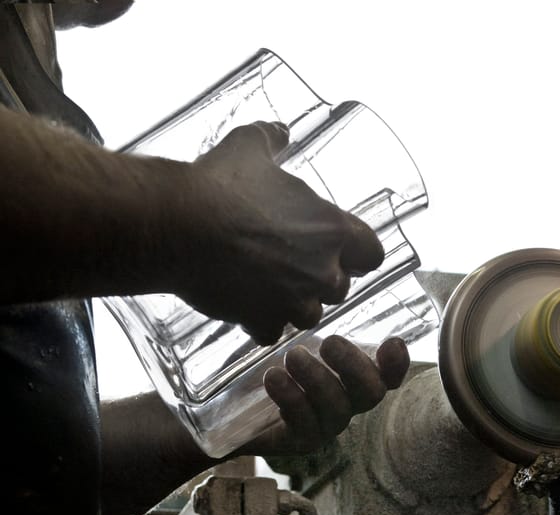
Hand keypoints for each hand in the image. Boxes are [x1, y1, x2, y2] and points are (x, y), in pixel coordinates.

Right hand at [179, 121, 383, 344]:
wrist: (179, 224)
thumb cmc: (220, 184)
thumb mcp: (249, 148)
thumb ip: (272, 139)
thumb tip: (281, 130)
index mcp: (333, 230)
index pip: (372, 255)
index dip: (357, 254)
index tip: (341, 251)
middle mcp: (322, 271)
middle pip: (339, 288)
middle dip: (319, 281)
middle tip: (292, 266)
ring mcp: (293, 301)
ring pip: (309, 315)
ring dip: (292, 304)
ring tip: (267, 288)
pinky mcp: (262, 321)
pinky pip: (270, 331)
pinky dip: (258, 322)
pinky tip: (243, 306)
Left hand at [240, 335, 409, 454]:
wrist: (226, 405)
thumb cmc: (266, 363)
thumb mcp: (288, 337)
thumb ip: (311, 320)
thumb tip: (318, 284)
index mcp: (351, 378)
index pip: (387, 376)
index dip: (397, 364)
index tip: (392, 343)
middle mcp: (346, 403)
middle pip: (371, 393)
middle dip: (353, 366)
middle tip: (329, 342)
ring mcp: (325, 425)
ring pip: (337, 407)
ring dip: (317, 379)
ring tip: (292, 356)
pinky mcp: (299, 441)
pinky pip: (306, 424)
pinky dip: (292, 398)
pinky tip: (274, 378)